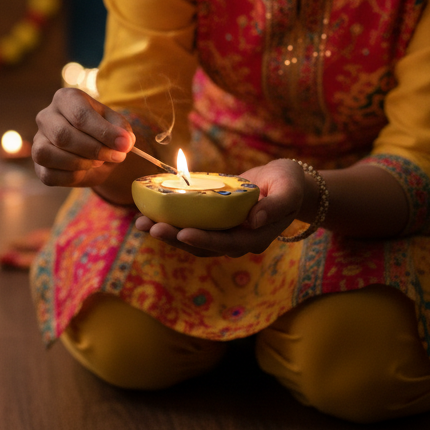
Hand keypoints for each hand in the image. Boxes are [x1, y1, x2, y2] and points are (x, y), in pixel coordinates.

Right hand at [32, 88, 134, 187]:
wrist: (95, 153)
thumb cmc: (103, 133)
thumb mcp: (117, 125)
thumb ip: (122, 131)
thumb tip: (125, 142)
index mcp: (66, 98)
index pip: (80, 114)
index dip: (104, 132)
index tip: (125, 145)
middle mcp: (46, 116)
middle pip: (63, 135)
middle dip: (94, 150)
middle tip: (116, 156)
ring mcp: (38, 140)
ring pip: (49, 154)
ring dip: (80, 163)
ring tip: (98, 162)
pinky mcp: (38, 164)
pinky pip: (48, 175)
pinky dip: (71, 177)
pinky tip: (84, 171)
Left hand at [132, 159, 309, 256]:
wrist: (287, 184)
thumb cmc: (289, 184)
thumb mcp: (288, 190)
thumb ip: (276, 205)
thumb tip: (255, 220)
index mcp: (256, 236)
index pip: (228, 242)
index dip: (204, 240)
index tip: (182, 233)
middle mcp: (237, 240)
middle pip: (203, 246)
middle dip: (175, 238)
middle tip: (150, 227)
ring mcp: (224, 233)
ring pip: (191, 239)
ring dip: (166, 232)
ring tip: (140, 223)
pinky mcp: (213, 223)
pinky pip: (190, 225)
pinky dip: (170, 221)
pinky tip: (149, 213)